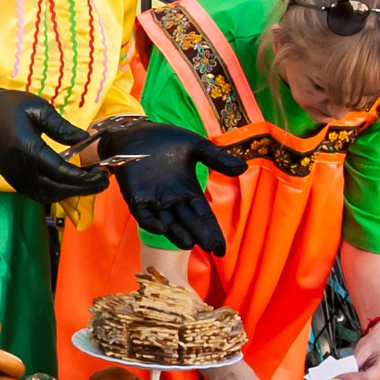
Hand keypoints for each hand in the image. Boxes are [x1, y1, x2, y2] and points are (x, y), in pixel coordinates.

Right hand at [0, 87, 108, 204]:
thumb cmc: (9, 108)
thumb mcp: (37, 108)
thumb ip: (61, 127)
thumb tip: (85, 139)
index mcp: (28, 149)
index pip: (61, 171)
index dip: (84, 177)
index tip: (102, 174)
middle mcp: (22, 169)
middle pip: (58, 188)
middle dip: (84, 188)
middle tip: (104, 181)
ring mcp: (17, 179)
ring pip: (49, 195)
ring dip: (72, 193)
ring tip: (92, 184)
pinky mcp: (16, 182)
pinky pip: (40, 194)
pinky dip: (59, 193)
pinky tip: (73, 185)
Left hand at [96, 118, 247, 259]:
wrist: (137, 132)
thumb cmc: (166, 140)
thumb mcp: (196, 147)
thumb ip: (216, 158)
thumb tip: (243, 168)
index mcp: (188, 191)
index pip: (203, 216)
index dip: (212, 231)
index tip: (220, 248)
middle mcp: (172, 200)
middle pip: (189, 223)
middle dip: (200, 235)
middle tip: (212, 247)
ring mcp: (154, 201)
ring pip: (168, 223)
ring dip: (177, 234)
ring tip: (190, 243)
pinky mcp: (136, 198)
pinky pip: (143, 215)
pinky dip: (151, 223)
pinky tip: (162, 228)